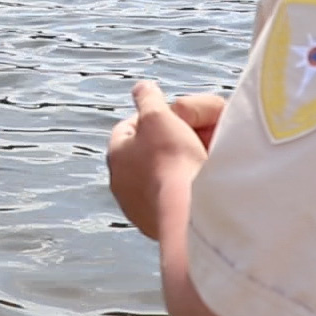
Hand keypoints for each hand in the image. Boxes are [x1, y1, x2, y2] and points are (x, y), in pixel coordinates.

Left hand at [107, 81, 216, 240]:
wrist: (189, 209)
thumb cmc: (172, 158)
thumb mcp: (158, 116)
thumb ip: (148, 98)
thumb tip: (141, 87)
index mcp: (115, 154)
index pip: (128, 128)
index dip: (151, 119)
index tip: (174, 118)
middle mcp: (120, 184)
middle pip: (144, 155)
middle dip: (165, 145)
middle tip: (190, 139)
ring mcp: (136, 208)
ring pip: (157, 180)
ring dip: (174, 170)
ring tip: (198, 163)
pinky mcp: (155, 228)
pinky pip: (169, 203)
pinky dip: (181, 193)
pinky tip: (199, 188)